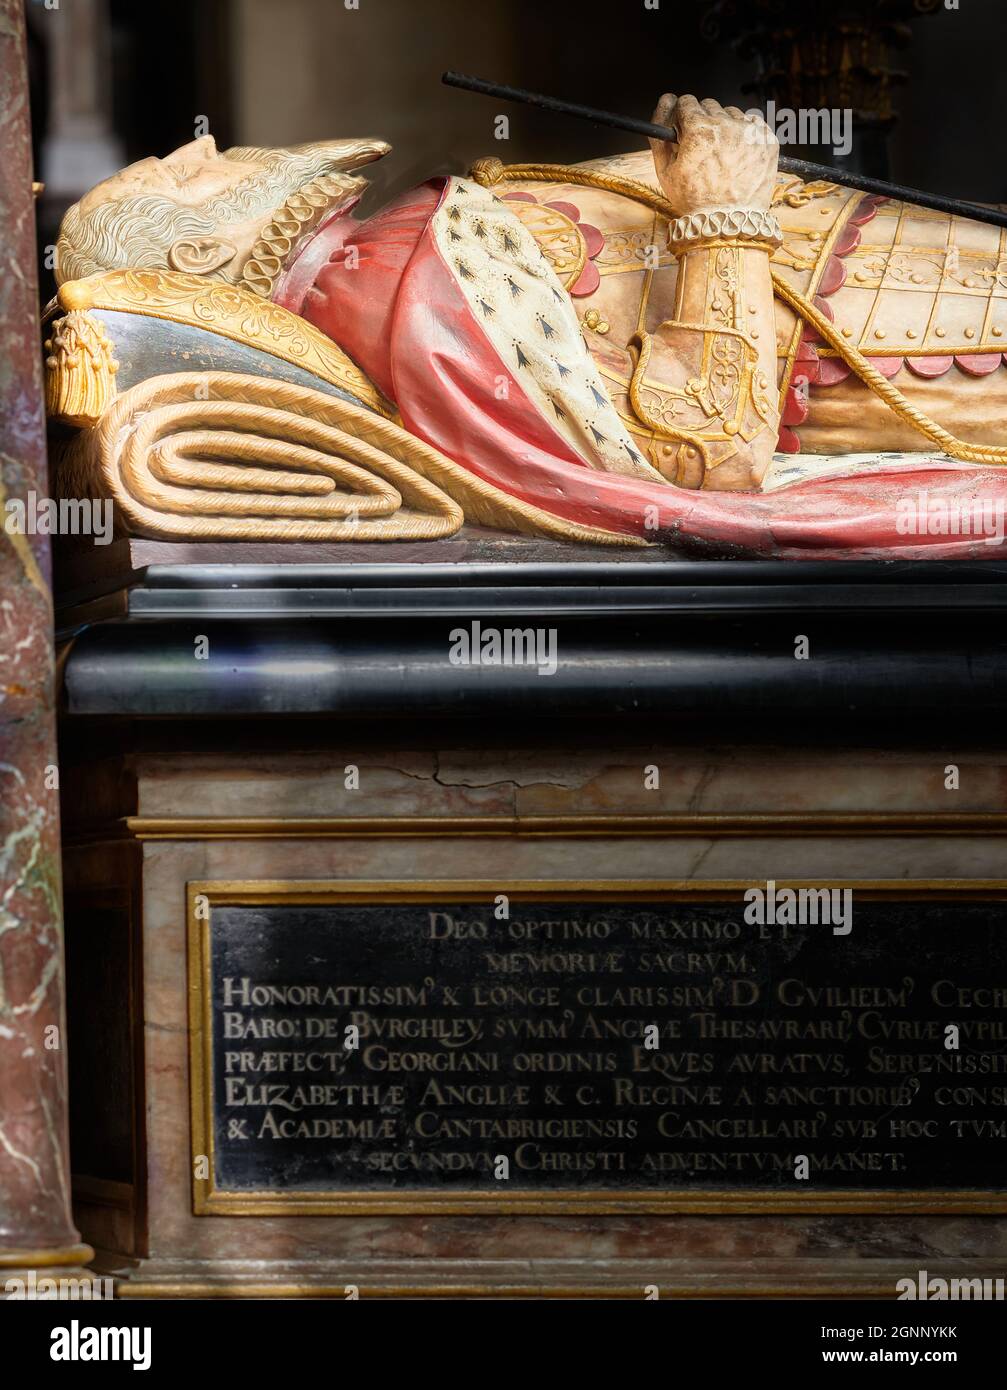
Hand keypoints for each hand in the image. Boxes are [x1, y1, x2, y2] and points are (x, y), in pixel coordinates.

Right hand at [649, 94, 778, 215]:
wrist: (729, 224)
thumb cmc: (695, 201)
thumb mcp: (665, 171)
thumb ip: (659, 133)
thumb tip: (665, 100)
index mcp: (698, 129)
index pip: (687, 102)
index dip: (683, 117)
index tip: (686, 128)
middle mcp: (725, 124)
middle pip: (710, 105)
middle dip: (703, 121)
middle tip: (704, 147)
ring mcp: (749, 131)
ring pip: (732, 113)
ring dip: (725, 127)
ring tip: (722, 155)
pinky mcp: (767, 139)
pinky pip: (753, 123)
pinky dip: (745, 133)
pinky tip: (738, 154)